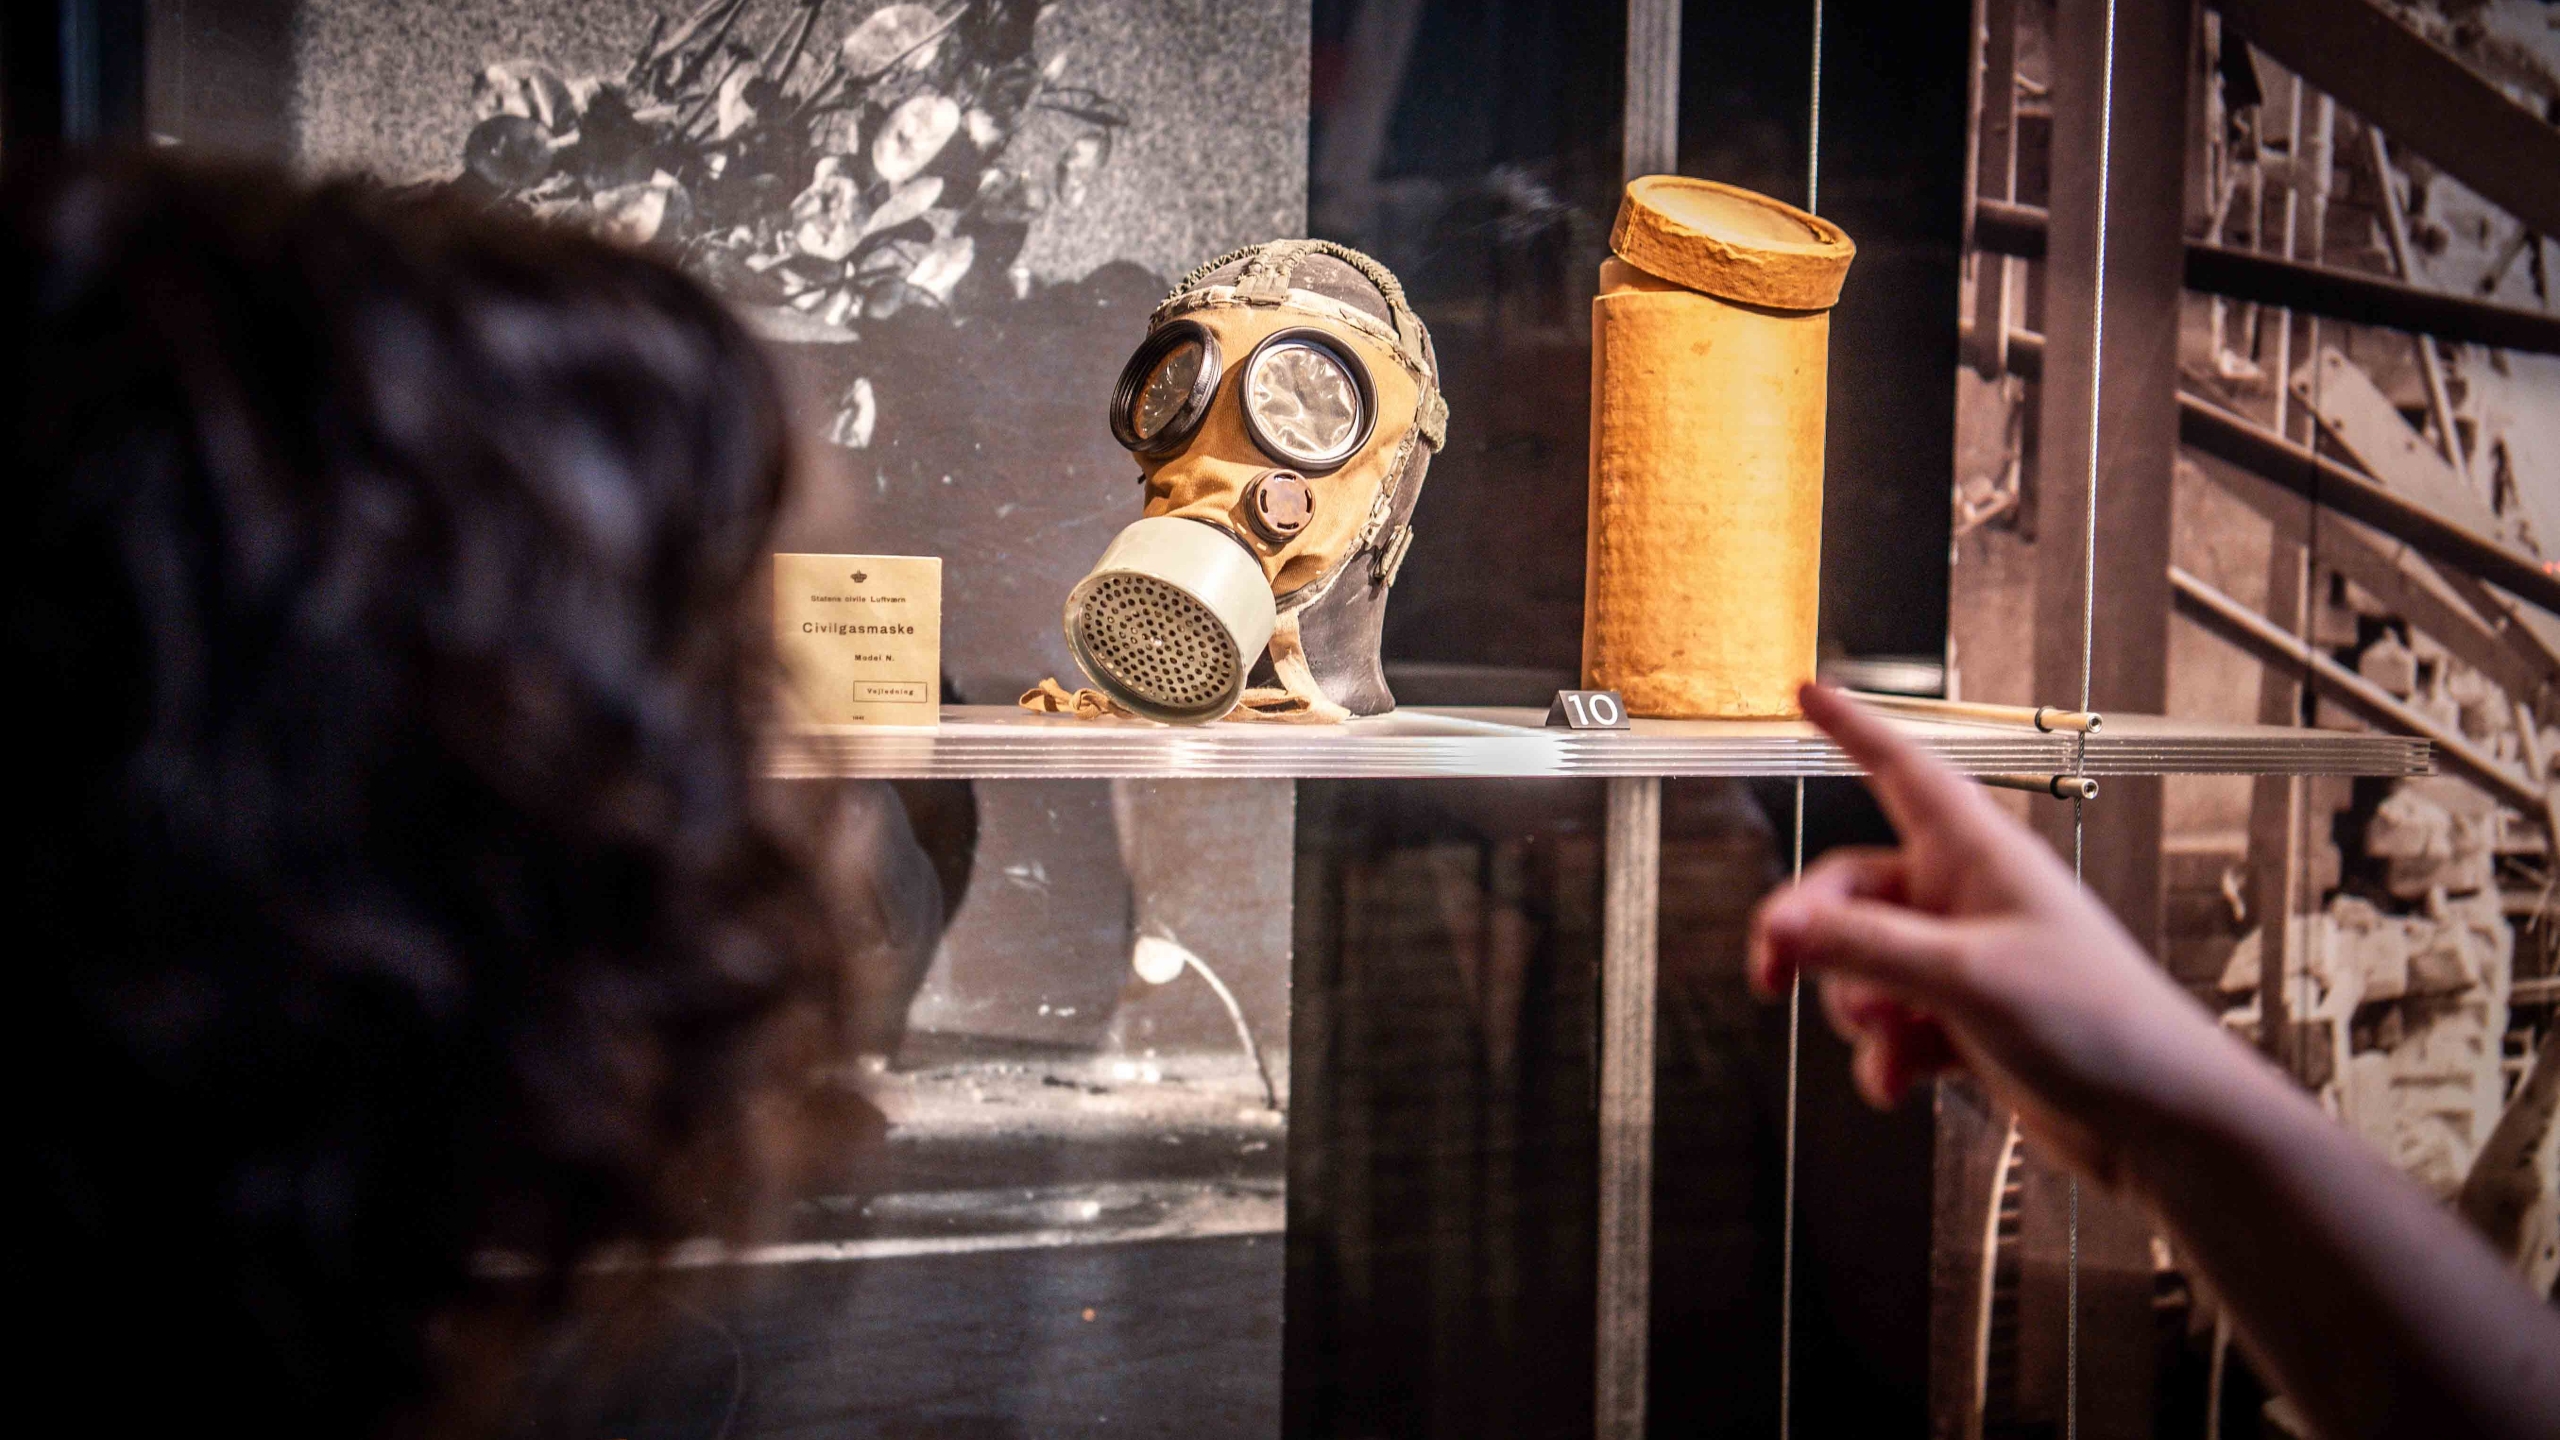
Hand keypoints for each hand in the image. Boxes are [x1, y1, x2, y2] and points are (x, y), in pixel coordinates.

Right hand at [1748, 684, 2250, 1188]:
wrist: (2156, 1120)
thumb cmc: (2099, 1026)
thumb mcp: (1966, 977)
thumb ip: (1866, 948)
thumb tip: (1783, 928)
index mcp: (1978, 855)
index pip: (1902, 769)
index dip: (1853, 727)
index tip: (1809, 693)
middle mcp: (1966, 898)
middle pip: (1849, 889)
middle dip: (1810, 934)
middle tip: (1774, 972)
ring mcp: (1964, 959)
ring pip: (1862, 963)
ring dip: (1856, 1007)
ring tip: (1885, 1039)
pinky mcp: (1965, 1019)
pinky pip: (1891, 1023)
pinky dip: (1884, 1055)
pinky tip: (1898, 1082)